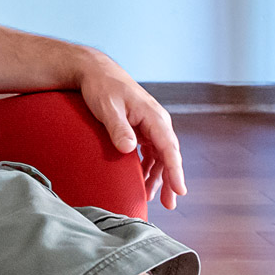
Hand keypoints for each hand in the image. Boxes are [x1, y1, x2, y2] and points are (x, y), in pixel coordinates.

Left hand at [77, 52, 186, 208]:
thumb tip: (129, 149)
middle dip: (170, 180)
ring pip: (160, 155)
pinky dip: (148, 166)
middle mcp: (156, 121)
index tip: (179, 190)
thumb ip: (118, 128)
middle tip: (170, 203)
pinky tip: (143, 179)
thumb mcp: (108, 107)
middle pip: (168, 155)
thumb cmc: (101, 86)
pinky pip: (150, 151)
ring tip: (152, 197)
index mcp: (153, 116)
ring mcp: (149, 125)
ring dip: (158, 176)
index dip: (175, 171)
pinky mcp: (141, 127)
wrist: (94, 70)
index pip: (169, 148)